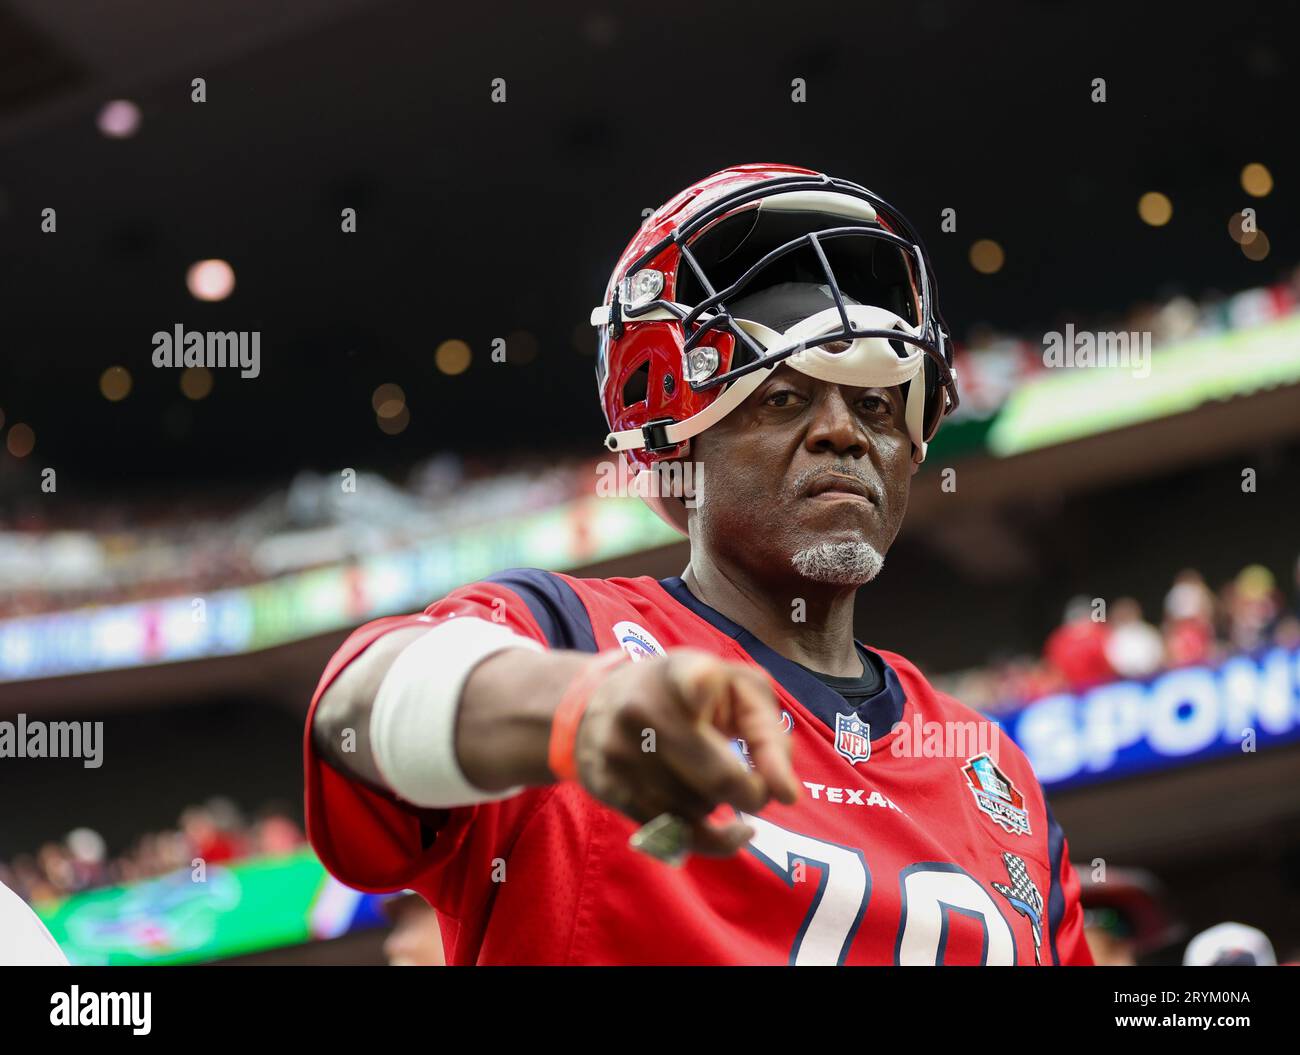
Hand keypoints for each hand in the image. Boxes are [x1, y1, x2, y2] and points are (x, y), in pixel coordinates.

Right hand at [574, 649, 799, 855]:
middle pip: (720, 778)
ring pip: (699, 810)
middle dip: (752, 793)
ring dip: (719, 806)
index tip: (705, 686)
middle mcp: (644, 709)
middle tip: (756, 788)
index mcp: (680, 672)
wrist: (597, 707)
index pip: (693, 676)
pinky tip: (730, 830)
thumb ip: (769, 733)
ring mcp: (620, 752)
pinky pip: (675, 834)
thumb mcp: (733, 691)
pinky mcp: (607, 788)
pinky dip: (712, 839)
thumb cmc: (684, 697)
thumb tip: (786, 795)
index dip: (700, 682)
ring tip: (709, 782)